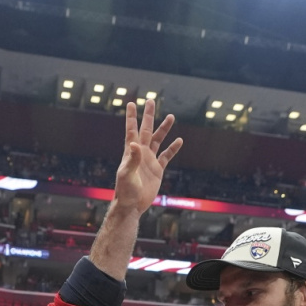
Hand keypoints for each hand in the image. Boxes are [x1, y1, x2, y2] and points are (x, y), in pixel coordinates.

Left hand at [112, 100, 182, 214]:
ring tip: (171, 117)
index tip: (131, 103)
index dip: (131, 117)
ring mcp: (149, 160)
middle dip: (149, 116)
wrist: (132, 205)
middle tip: (151, 101)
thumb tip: (134, 143)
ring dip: (164, 129)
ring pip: (158, 140)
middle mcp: (140, 153)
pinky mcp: (157, 169)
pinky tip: (179, 141)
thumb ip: (132, 159)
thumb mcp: (127, 174)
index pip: (131, 130)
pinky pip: (166, 156)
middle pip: (146, 130)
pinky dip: (172, 148)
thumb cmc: (125, 191)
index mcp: (131, 152)